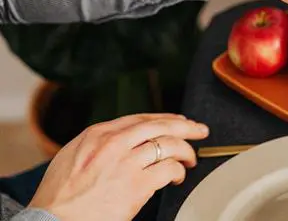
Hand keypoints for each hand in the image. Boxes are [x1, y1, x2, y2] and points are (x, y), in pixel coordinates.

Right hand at [29, 114, 208, 220]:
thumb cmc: (58, 196)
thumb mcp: (72, 156)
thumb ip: (98, 144)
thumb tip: (121, 140)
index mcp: (98, 134)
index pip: (141, 119)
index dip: (165, 119)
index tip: (178, 121)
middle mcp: (115, 143)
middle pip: (161, 125)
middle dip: (186, 126)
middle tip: (200, 129)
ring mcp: (127, 162)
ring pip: (170, 145)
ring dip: (186, 152)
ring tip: (190, 160)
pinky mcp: (137, 184)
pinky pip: (170, 169)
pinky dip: (178, 172)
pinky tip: (177, 177)